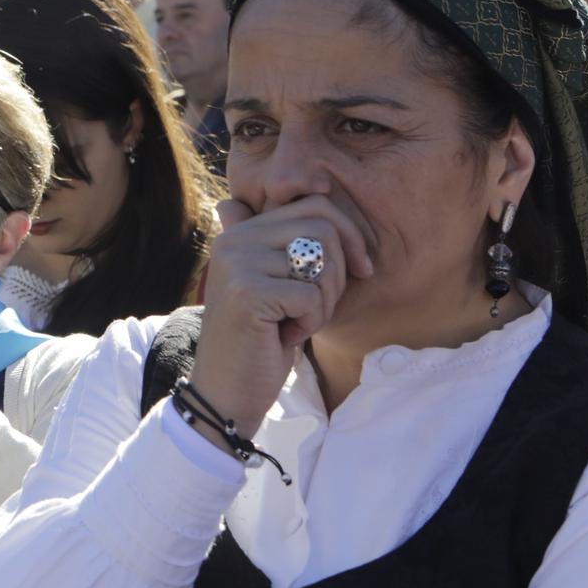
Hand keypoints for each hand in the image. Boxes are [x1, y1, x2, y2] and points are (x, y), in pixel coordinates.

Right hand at [185, 194, 374, 442]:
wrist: (227, 393)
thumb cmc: (260, 342)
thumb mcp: (276, 286)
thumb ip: (283, 244)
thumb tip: (291, 195)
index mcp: (241, 232)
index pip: (315, 205)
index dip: (349, 235)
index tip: (361, 270)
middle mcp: (234, 240)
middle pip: (323, 227)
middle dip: (338, 272)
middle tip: (318, 308)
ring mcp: (237, 263)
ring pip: (321, 259)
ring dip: (325, 300)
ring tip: (298, 322)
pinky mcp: (247, 293)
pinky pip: (311, 295)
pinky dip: (311, 322)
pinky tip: (286, 336)